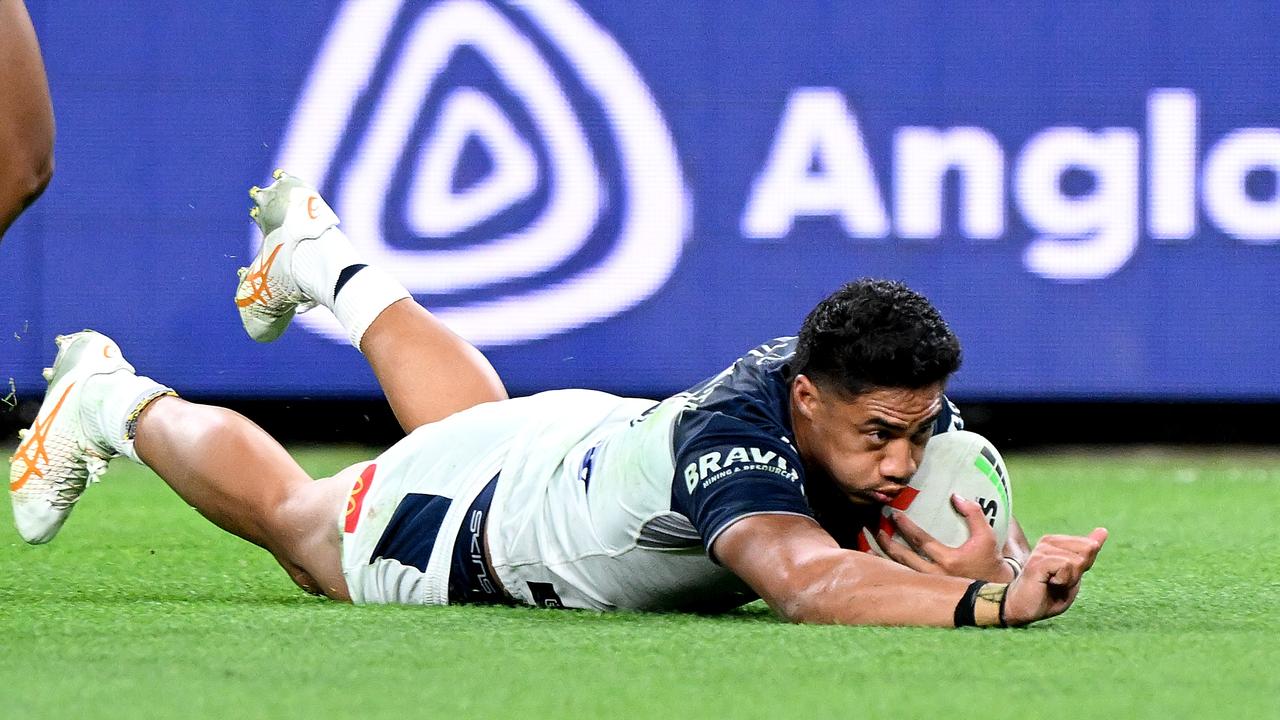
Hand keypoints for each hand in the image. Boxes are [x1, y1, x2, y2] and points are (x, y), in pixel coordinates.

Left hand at [879, 494, 1010, 581]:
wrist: (992, 592)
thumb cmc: (989, 560)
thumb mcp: (988, 535)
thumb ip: (974, 514)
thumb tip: (955, 496)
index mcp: (950, 560)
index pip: (921, 541)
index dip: (906, 527)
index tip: (894, 514)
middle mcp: (936, 575)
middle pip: (905, 558)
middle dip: (888, 542)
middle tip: (877, 527)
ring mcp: (930, 585)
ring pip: (901, 571)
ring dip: (885, 556)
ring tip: (872, 543)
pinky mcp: (927, 591)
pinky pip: (903, 579)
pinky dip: (889, 571)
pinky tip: (877, 562)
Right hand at [1002, 528, 1108, 625]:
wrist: (1022, 609)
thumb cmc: (1047, 595)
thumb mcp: (1074, 575)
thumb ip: (1087, 554)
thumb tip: (1103, 530)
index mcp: (1056, 542)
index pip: (1089, 545)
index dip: (1084, 567)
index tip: (1064, 577)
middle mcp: (1048, 541)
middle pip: (1087, 550)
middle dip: (1079, 572)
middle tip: (1060, 583)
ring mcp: (1042, 550)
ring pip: (1077, 561)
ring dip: (1070, 579)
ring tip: (1052, 584)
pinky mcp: (1038, 561)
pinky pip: (1066, 566)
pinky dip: (1063, 581)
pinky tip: (1049, 584)